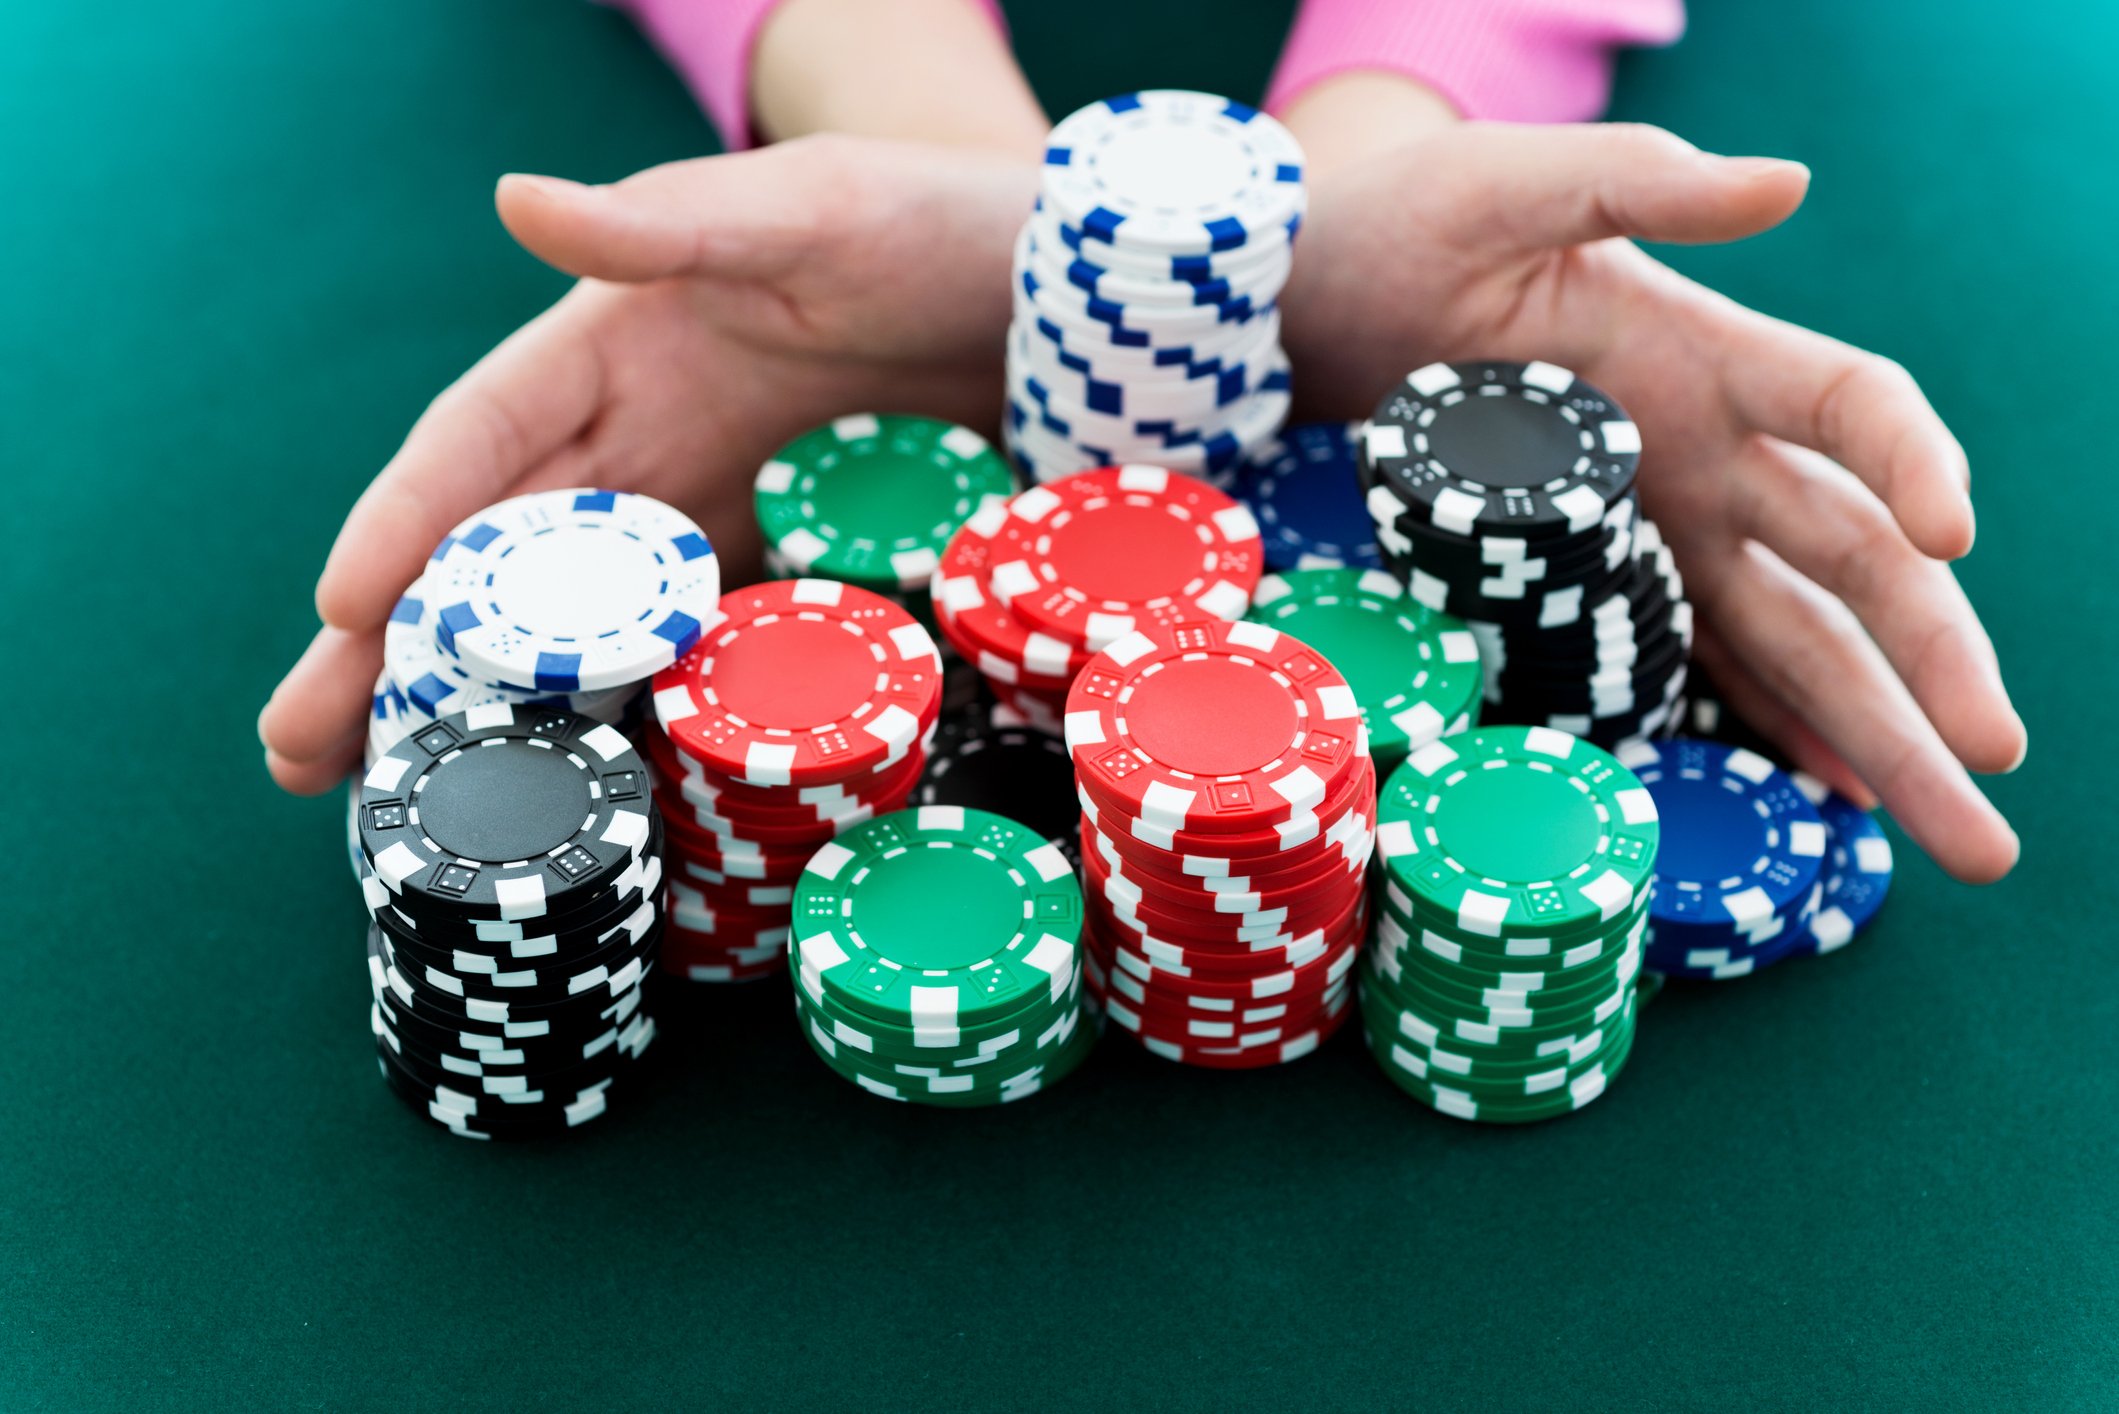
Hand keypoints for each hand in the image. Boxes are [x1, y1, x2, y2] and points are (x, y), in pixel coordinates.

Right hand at [261, 136, 1034, 794]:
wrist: (1057, 303)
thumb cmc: (930, 221)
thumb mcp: (811, 210)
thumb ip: (675, 224)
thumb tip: (519, 201)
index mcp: (616, 352)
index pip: (481, 439)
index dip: (404, 517)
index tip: (338, 605)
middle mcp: (640, 451)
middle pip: (490, 563)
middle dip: (391, 655)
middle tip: (297, 755)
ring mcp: (705, 529)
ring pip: (570, 636)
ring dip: (485, 720)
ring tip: (400, 813)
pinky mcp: (778, 586)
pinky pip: (688, 669)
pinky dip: (626, 736)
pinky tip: (577, 811)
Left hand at [1279, 119, 2022, 882]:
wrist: (1313, 293)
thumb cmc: (1406, 224)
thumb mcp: (1502, 187)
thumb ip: (1631, 183)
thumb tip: (1783, 181)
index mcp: (1703, 356)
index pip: (1849, 407)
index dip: (1911, 464)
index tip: (1949, 536)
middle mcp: (1703, 456)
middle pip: (1853, 562)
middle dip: (1934, 661)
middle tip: (1999, 763)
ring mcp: (1656, 532)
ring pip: (1798, 640)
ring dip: (1879, 734)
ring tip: (1959, 837)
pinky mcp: (1593, 588)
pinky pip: (1702, 668)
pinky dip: (1770, 732)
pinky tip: (1832, 798)